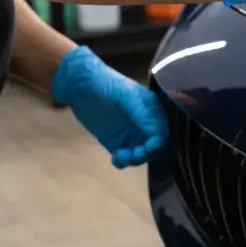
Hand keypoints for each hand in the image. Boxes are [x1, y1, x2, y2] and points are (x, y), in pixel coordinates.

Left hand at [50, 46, 167, 167]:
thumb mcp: (127, 95)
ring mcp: (132, 134)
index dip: (159, 143)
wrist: (81, 86)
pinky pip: (125, 158)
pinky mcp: (117, 142)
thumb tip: (159, 135)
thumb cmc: (108, 84)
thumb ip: (143, 114)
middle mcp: (146, 125)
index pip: (164, 132)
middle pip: (155, 147)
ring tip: (122, 156)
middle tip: (134, 154)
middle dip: (147, 154)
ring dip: (135, 160)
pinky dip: (123, 162)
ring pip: (141, 155)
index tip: (148, 148)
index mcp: (154, 111)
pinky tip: (116, 158)